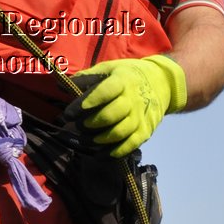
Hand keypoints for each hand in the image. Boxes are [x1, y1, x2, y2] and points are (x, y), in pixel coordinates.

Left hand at [71, 55, 186, 156]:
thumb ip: (86, 78)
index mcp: (122, 81)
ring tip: (86, 140)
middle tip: (77, 127)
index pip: (104, 93)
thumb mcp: (109, 68)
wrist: (161, 84)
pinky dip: (114, 153)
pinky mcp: (145, 132)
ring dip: (99, 140)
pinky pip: (129, 146)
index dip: (86, 103)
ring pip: (119, 133)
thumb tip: (62, 86)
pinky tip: (100, 155)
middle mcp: (133, 100)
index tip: (69, 113)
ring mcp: (140, 118)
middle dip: (89, 124)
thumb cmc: (127, 76)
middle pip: (110, 116)